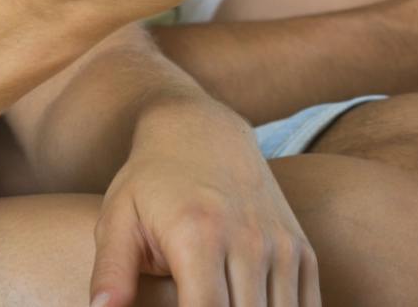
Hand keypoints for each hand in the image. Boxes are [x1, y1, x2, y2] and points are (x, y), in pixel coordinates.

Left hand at [91, 100, 318, 306]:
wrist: (203, 128)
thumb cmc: (151, 179)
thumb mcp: (118, 217)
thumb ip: (111, 271)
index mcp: (198, 237)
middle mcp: (248, 241)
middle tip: (192, 305)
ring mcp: (280, 245)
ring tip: (219, 304)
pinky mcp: (301, 248)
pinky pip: (307, 306)